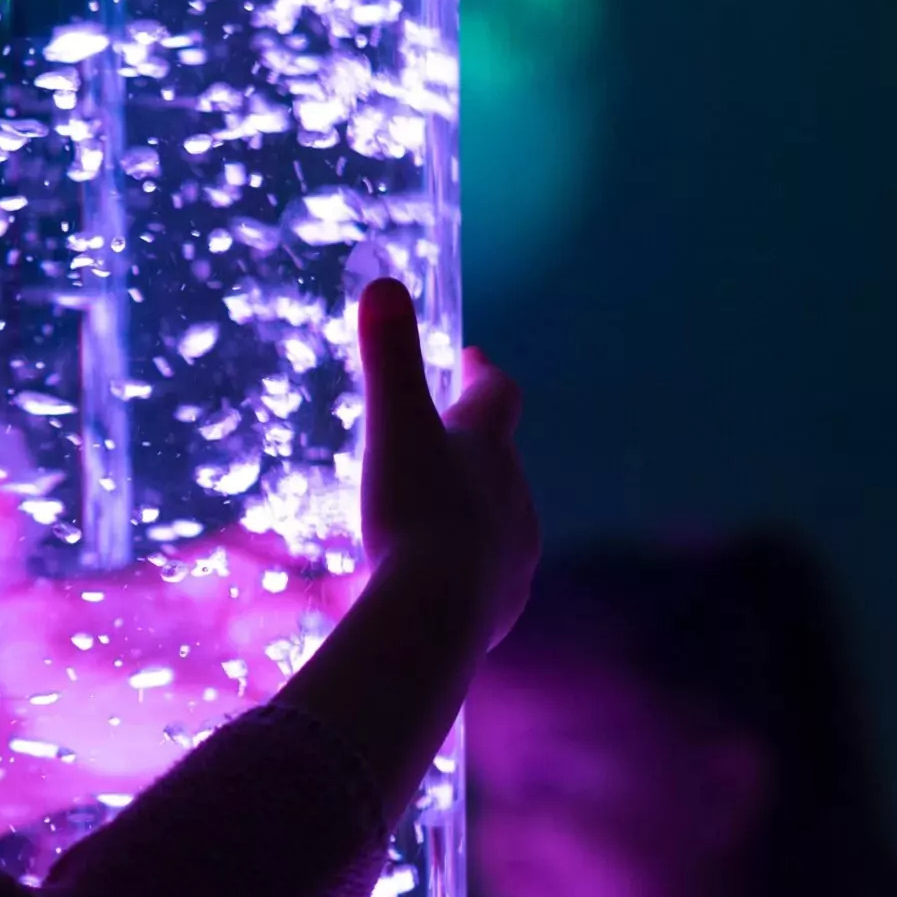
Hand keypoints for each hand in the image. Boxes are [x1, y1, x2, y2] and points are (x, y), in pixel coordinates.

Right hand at [356, 278, 538, 650]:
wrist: (438, 614)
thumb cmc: (415, 512)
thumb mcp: (393, 427)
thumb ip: (387, 357)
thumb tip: (383, 282)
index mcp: (489, 448)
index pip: (498, 396)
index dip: (481, 375)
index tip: (469, 358)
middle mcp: (513, 496)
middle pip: (499, 460)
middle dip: (471, 449)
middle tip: (437, 442)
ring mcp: (513, 555)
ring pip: (494, 520)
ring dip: (465, 511)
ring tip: (427, 517)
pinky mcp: (500, 607)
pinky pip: (482, 577)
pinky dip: (457, 569)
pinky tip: (428, 582)